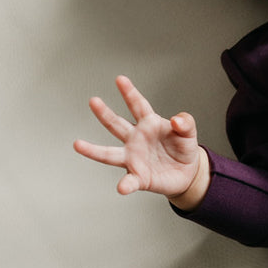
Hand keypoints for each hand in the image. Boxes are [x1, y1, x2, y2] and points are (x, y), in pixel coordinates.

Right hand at [73, 75, 206, 202]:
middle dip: (104, 113)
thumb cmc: (183, 148)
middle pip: (116, 125)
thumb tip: (177, 119)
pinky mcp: (139, 177)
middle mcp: (135, 139)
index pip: (138, 105)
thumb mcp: (189, 133)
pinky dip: (125, 185)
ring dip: (93, 150)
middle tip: (93, 101)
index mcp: (148, 124)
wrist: (187, 173)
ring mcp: (133, 158)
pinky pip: (130, 181)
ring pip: (109, 154)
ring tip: (78, 144)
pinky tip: (122, 187)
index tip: (120, 79)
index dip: (129, 92)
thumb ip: (186, 123)